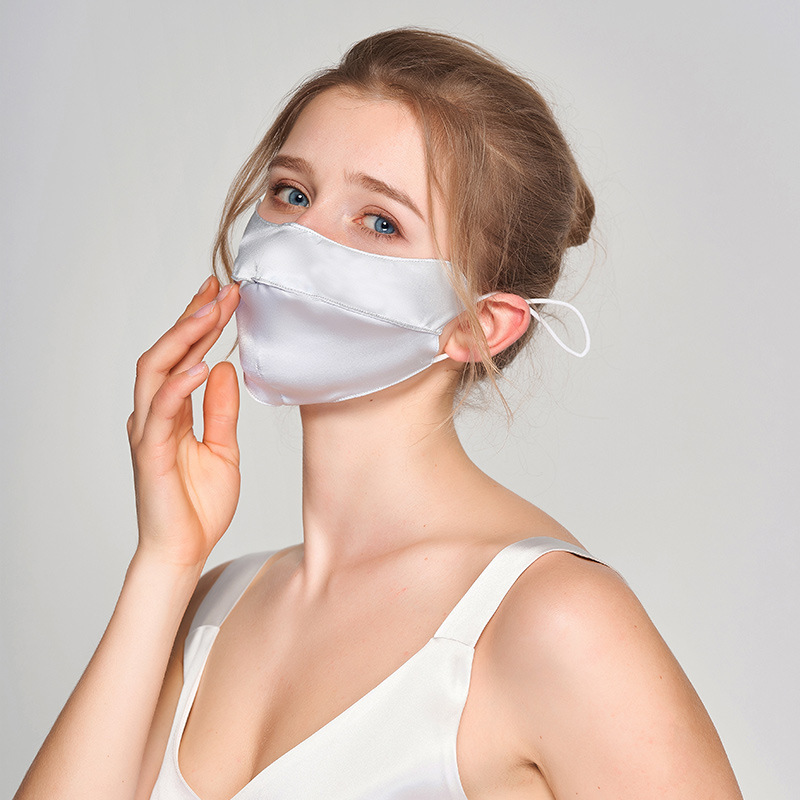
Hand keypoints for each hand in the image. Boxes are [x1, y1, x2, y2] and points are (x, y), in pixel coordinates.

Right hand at [127, 275, 240, 567]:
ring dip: (185, 337)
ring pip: (157, 370)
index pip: (183, 357)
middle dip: (194, 317)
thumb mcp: (223, 448)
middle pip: (166, 352)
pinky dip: (180, 384)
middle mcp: (153, 415)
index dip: (201, 324)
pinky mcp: (149, 452)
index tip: (224, 294)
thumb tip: (224, 367)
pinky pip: (162, 410)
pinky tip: (203, 363)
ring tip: (212, 310)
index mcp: (171, 412)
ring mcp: (148, 430)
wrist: (184, 549)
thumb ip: (221, 409)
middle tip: (221, 288)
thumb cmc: (199, 505)